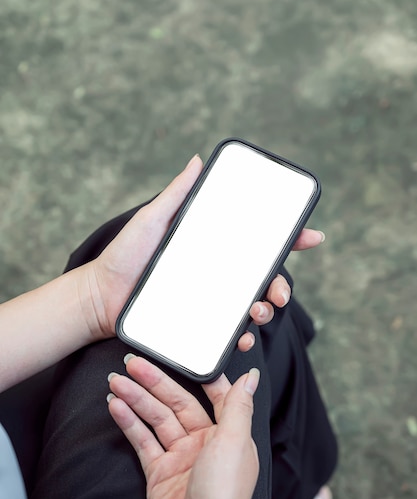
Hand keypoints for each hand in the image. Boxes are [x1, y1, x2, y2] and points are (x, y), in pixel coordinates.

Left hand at [86, 155, 323, 344]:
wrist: (100, 297)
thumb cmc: (123, 257)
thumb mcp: (152, 221)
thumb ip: (176, 195)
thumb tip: (198, 161)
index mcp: (212, 248)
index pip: (257, 242)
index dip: (288, 239)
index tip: (311, 236)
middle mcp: (216, 274)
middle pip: (262, 279)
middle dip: (281, 286)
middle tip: (278, 293)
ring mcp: (209, 300)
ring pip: (251, 307)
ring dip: (265, 311)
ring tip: (258, 312)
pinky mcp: (198, 325)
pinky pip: (227, 333)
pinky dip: (240, 337)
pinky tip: (241, 338)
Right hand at [107, 355, 259, 498]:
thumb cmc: (223, 498)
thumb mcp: (233, 443)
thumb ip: (238, 406)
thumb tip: (252, 376)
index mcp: (229, 434)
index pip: (214, 394)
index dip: (196, 374)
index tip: (178, 354)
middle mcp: (206, 443)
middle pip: (178, 403)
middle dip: (154, 383)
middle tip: (132, 363)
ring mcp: (181, 457)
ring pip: (156, 419)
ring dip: (136, 399)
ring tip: (115, 381)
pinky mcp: (159, 472)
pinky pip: (143, 440)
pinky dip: (129, 423)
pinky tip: (116, 406)